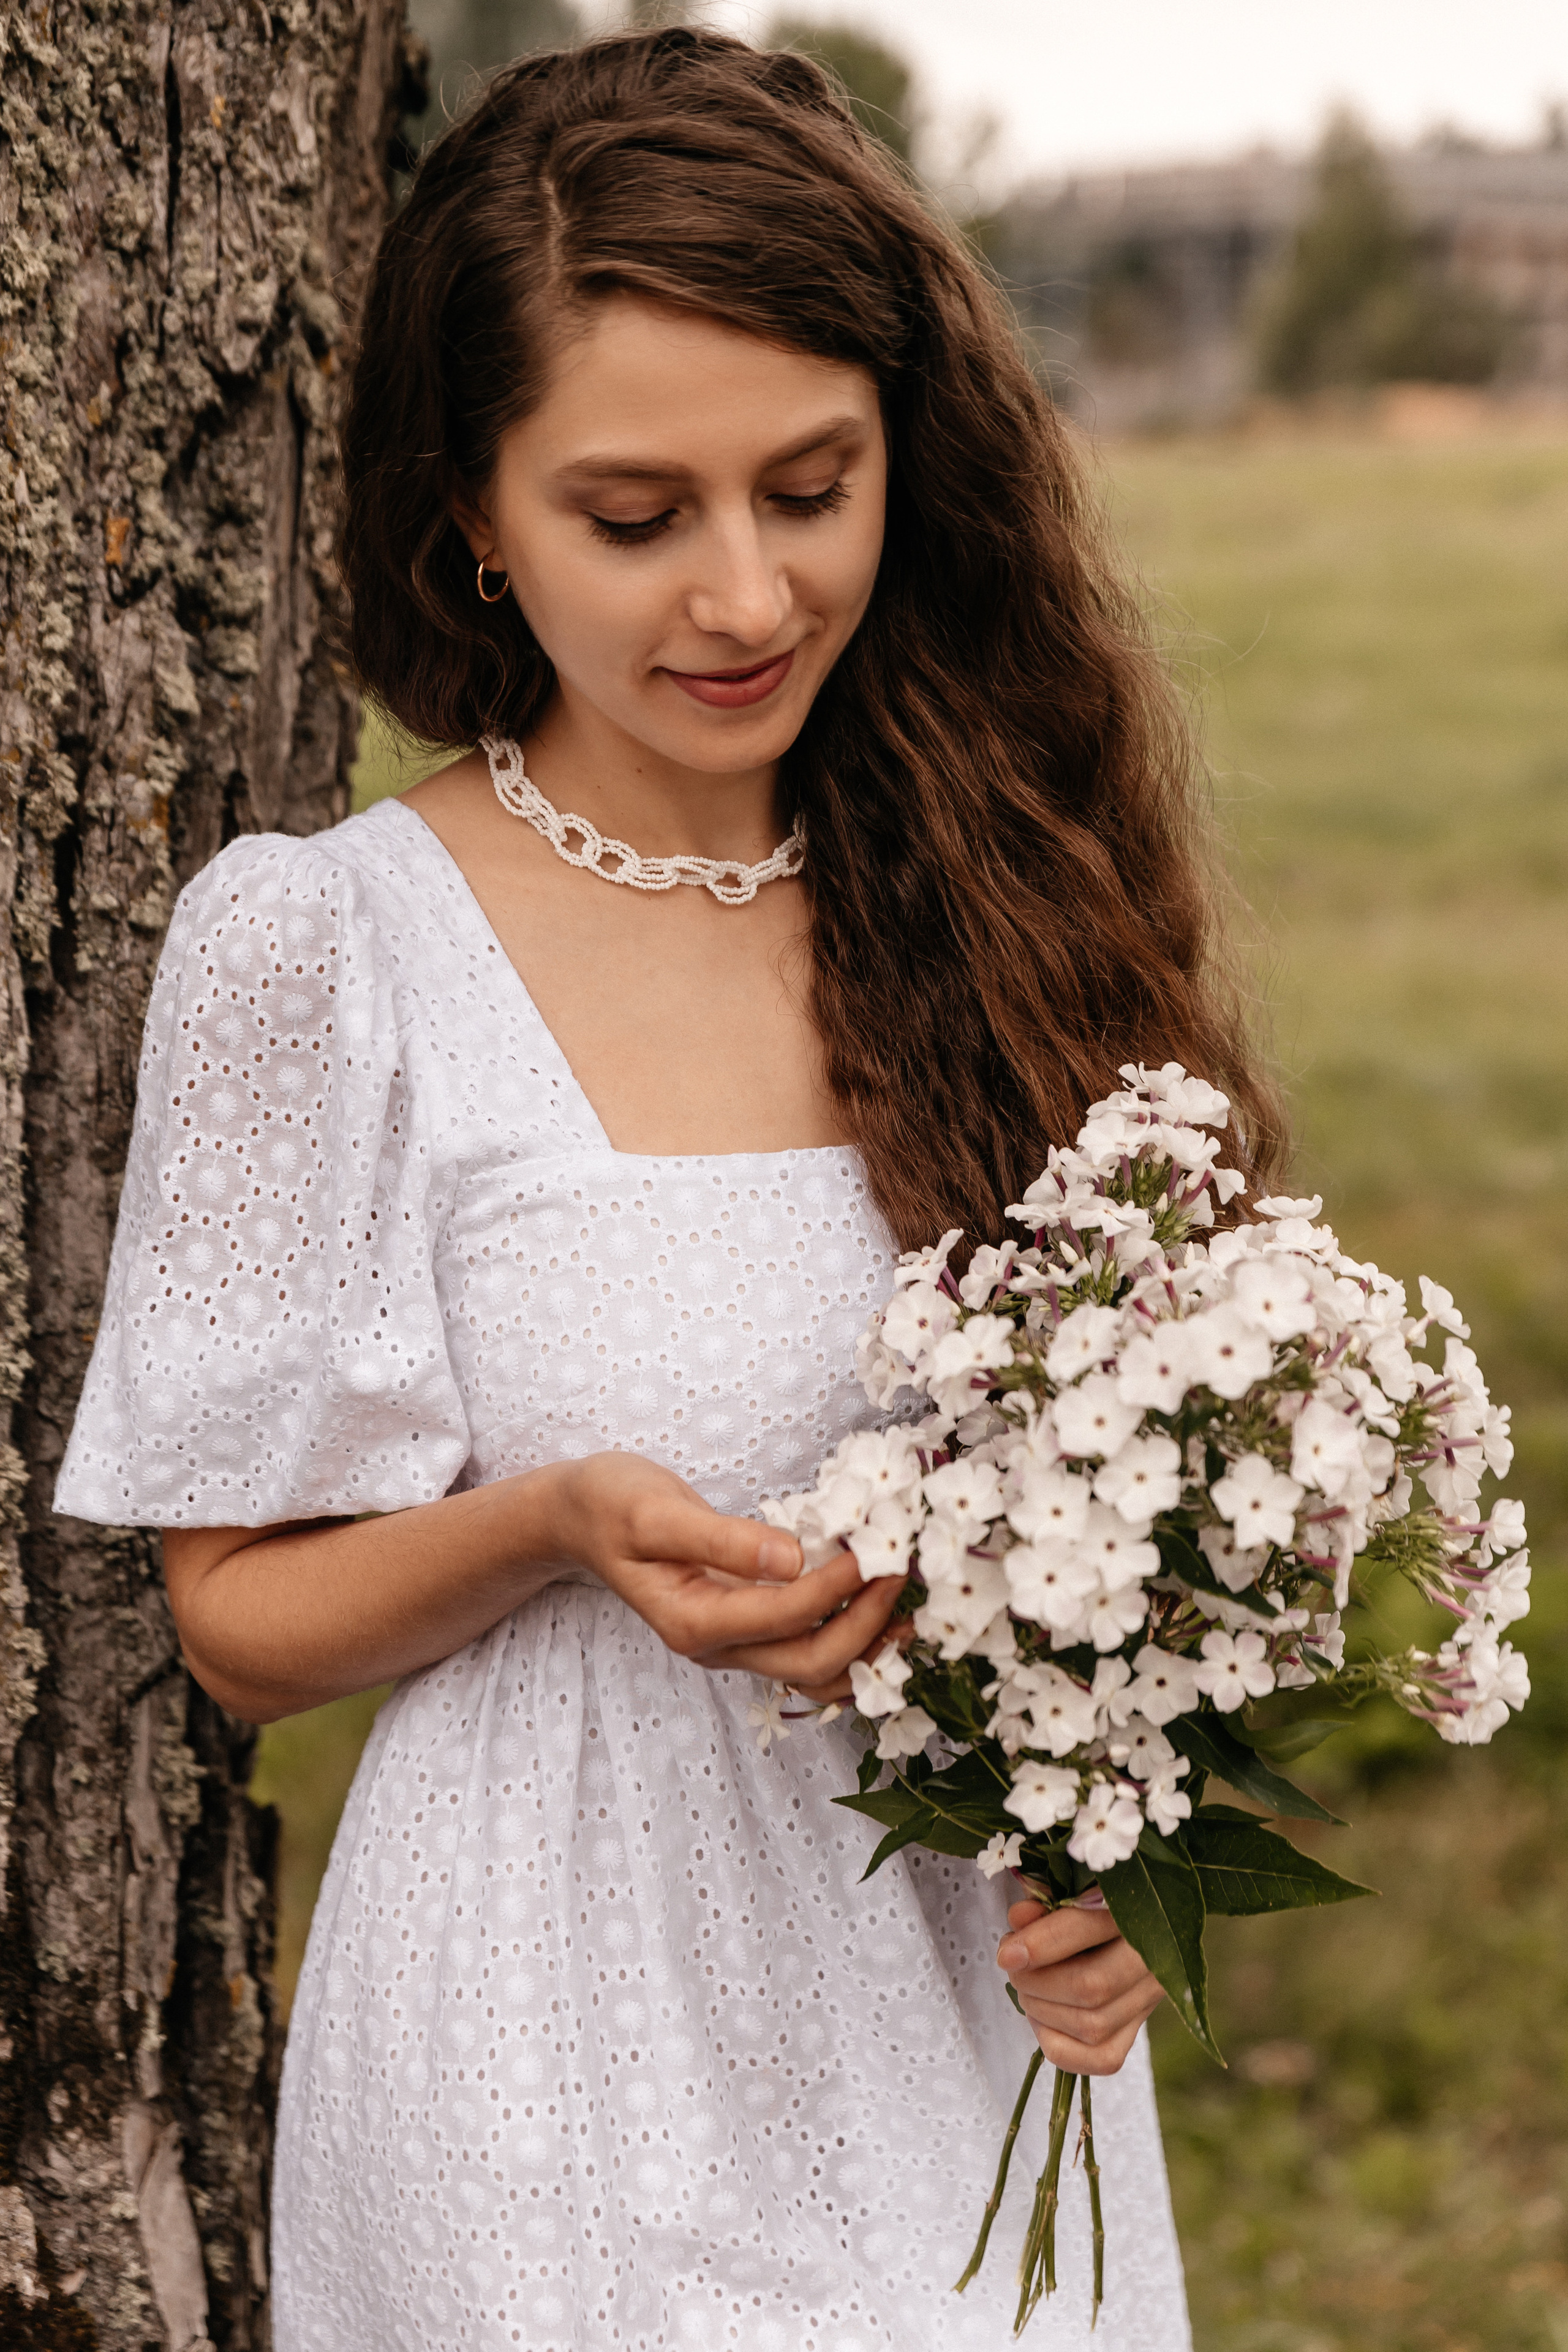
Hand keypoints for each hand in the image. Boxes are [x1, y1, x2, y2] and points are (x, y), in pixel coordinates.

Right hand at [551, 1452, 904, 1686]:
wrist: (579, 1519)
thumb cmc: (611, 1504)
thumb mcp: (654, 1511)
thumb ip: (721, 1538)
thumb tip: (793, 1556)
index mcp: (692, 1621)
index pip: (785, 1615)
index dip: (838, 1586)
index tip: (877, 1547)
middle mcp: (715, 1646)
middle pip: (809, 1663)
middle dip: (866, 1625)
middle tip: (904, 1572)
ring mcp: (730, 1645)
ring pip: (813, 1675)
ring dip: (866, 1650)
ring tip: (909, 1612)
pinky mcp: (744, 1629)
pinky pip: (805, 1656)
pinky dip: (849, 1644)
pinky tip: (877, 1615)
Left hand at [996, 1894, 1164, 2075]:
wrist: (1124, 1922)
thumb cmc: (1085, 1900)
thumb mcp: (1065, 1890)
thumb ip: (1042, 1902)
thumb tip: (1019, 1919)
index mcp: (1133, 1908)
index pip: (1086, 1929)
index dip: (1040, 1945)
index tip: (1006, 1956)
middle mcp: (1152, 1959)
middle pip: (1091, 1988)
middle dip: (1037, 1984)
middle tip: (1014, 1970)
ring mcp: (1148, 1999)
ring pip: (1093, 2027)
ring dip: (1043, 2013)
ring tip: (1027, 1990)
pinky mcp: (1137, 2030)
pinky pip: (1103, 2059)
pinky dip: (1060, 2046)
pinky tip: (1045, 2019)